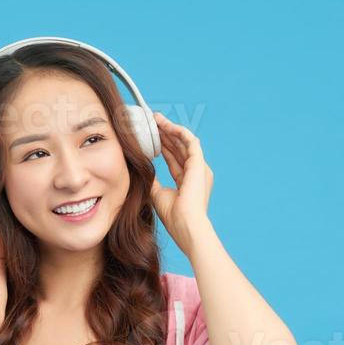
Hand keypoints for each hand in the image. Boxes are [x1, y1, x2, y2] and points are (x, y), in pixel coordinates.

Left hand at [150, 111, 213, 236]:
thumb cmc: (174, 216)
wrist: (186, 225)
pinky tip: (166, 125)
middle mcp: (196, 172)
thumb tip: (143, 169)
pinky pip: (190, 141)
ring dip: (170, 129)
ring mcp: (199, 168)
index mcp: (188, 181)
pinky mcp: (199, 164)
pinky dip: (178, 132)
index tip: (150, 137)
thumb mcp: (158, 194)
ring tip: (156, 119)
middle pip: (179, 148)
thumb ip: (153, 180)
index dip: (162, 146)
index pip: (174, 158)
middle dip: (165, 134)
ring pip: (184, 141)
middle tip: (152, 122)